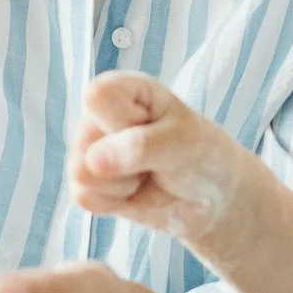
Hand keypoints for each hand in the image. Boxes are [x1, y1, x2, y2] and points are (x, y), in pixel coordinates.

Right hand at [70, 72, 261, 252]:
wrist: (211, 199)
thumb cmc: (199, 155)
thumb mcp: (181, 142)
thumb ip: (139, 147)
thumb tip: (92, 162)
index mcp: (123, 89)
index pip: (97, 96)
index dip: (122, 119)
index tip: (151, 125)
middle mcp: (99, 117)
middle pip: (86, 140)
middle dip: (125, 159)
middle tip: (155, 157)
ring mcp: (89, 151)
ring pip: (82, 173)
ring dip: (121, 184)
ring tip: (145, 174)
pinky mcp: (88, 185)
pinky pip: (84, 197)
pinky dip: (115, 202)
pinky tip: (134, 191)